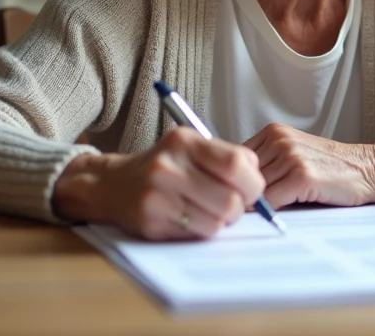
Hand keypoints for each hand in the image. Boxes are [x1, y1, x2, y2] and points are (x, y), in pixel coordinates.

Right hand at [51, 127, 265, 240]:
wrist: (113, 185)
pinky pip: (198, 234)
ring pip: (217, 220)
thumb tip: (261, 186)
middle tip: (233, 206)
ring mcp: (158, 194)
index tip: (251, 188)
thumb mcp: (190, 147)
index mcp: (184, 140)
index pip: (237, 163)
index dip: (254, 182)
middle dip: (240, 208)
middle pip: (231, 198)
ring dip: (223, 222)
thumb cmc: (164, 167)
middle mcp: (169, 165)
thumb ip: (225, 158)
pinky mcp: (152, 221)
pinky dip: (204, 230)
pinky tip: (192, 219)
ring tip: (211, 212)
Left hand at [243, 123, 374, 208]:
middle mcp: (280, 140)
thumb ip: (267, 163)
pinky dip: (268, 212)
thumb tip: (233, 186)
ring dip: (256, 206)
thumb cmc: (333, 168)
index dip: (234, 180)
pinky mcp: (301, 176)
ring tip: (263, 214)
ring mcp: (290, 156)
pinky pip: (270, 201)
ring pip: (254, 190)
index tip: (236, 194)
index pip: (236, 160)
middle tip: (244, 210)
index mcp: (274, 132)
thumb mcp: (294, 154)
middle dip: (243, 195)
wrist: (368, 169)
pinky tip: (276, 215)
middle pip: (242, 175)